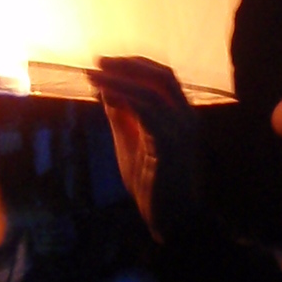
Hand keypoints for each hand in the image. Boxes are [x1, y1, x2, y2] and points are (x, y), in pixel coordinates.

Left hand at [91, 57, 199, 242]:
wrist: (172, 219)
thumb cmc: (153, 184)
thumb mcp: (132, 142)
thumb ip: (122, 116)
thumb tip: (106, 88)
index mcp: (182, 115)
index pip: (163, 77)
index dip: (135, 65)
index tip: (107, 62)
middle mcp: (187, 116)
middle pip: (161, 75)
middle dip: (128, 64)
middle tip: (99, 61)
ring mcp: (181, 128)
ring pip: (150, 89)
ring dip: (119, 78)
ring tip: (94, 75)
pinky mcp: (168, 142)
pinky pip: (145, 109)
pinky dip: (123, 96)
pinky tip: (104, 93)